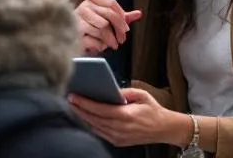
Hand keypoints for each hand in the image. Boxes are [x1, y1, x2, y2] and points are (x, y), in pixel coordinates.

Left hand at [70, 87, 190, 146]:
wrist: (163, 129)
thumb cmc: (153, 110)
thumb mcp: (142, 95)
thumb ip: (125, 92)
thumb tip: (110, 90)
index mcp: (126, 115)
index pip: (99, 109)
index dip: (85, 103)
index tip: (74, 96)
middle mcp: (120, 128)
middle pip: (94, 119)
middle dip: (80, 109)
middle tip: (69, 100)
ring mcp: (118, 137)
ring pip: (95, 127)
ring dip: (83, 117)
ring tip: (75, 107)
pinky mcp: (118, 142)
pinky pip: (100, 133)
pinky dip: (91, 124)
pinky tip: (86, 117)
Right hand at [76, 0, 142, 55]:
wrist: (71, 43)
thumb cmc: (91, 32)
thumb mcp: (108, 23)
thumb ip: (121, 18)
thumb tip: (139, 13)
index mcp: (92, 1)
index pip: (112, 3)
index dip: (121, 16)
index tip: (126, 29)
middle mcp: (84, 6)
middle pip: (109, 14)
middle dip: (119, 30)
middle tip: (121, 40)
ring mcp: (78, 17)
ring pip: (102, 27)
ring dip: (109, 39)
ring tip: (110, 45)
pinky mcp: (75, 30)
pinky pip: (93, 37)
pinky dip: (99, 45)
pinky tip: (99, 47)